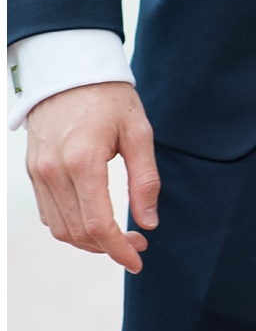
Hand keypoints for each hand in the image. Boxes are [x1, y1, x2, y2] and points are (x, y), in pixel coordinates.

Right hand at [25, 81, 159, 272]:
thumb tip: (148, 222)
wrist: (69, 70)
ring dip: (88, 241)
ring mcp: (37, 172)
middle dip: (109, 247)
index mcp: (82, 162)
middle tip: (139, 243)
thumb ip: (145, 180)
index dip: (119, 249)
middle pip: (77, 232)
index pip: (97, 224)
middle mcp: (52, 171)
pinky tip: (95, 221)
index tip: (139, 260)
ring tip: (120, 236)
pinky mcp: (32, 170)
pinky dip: (70, 226)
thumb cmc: (111, 99)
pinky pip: (48, 212)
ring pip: (58, 227)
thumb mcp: (139, 133)